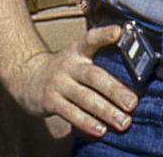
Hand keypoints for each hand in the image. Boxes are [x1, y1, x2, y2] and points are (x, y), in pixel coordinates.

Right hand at [6, 24, 138, 138]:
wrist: (27, 78)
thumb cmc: (65, 70)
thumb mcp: (78, 56)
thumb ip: (100, 57)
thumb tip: (135, 67)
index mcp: (78, 51)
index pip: (91, 39)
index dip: (104, 34)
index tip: (119, 32)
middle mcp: (69, 65)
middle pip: (94, 76)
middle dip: (115, 90)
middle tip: (133, 103)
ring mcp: (59, 84)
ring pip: (85, 98)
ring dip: (106, 111)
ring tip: (123, 122)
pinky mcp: (50, 101)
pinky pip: (71, 113)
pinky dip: (87, 122)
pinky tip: (101, 130)